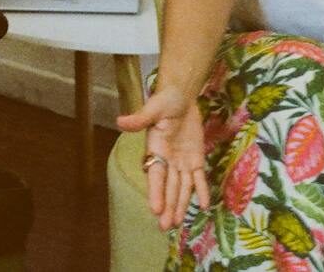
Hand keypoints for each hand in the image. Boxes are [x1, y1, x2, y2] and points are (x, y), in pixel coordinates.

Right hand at [117, 86, 210, 230]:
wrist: (181, 97)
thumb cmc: (164, 101)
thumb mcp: (152, 108)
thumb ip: (139, 118)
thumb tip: (120, 122)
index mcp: (155, 149)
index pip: (156, 175)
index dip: (156, 192)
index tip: (155, 209)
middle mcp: (168, 160)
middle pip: (168, 187)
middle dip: (168, 206)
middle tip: (166, 226)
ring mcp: (182, 161)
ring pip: (182, 187)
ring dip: (181, 205)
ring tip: (178, 224)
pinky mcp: (195, 159)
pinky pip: (199, 178)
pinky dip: (201, 190)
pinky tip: (204, 205)